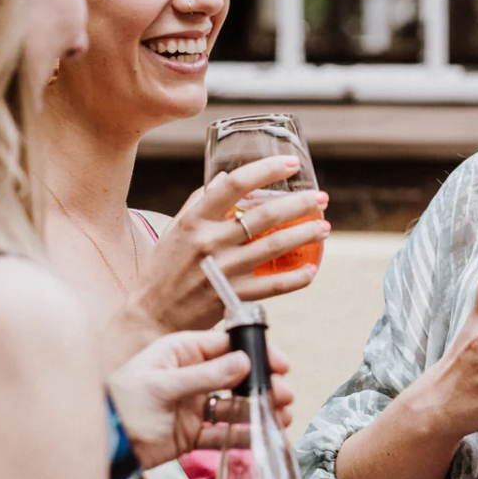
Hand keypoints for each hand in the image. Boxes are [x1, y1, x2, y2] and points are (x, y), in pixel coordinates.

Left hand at [104, 328, 295, 470]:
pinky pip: (222, 432)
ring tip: (282, 417)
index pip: (225, 345)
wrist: (102, 447)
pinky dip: (243, 434)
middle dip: (262, 384)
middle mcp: (189, 376)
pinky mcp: (190, 434)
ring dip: (258, 409)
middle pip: (235, 376)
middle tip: (285, 395)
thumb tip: (244, 361)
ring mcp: (191, 405)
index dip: (255, 352)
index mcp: (179, 353)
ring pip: (233, 405)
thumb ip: (204, 375)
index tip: (280, 363)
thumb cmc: (122, 407)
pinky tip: (262, 436)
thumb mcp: (162, 386)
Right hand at [126, 156, 331, 335]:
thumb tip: (224, 178)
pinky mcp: (233, 296)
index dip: (266, 170)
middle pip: (265, 215)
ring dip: (305, 235)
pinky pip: (274, 285)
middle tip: (320, 198)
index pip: (234, 185)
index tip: (290, 163)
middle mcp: (210, 242)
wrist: (153, 315)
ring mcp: (224, 270)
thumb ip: (198, 202)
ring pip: (275, 246)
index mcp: (195, 220)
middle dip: (300, 203)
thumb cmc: (163, 270)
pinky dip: (297, 278)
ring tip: (323, 227)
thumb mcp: (175, 229)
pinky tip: (312, 269)